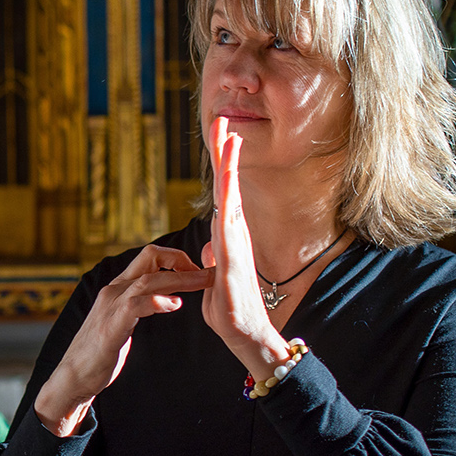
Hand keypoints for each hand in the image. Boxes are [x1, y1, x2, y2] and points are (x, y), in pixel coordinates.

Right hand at [33, 245, 211, 436]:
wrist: (73, 375)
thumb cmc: (100, 351)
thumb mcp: (120, 318)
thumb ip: (137, 304)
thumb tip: (162, 297)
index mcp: (118, 287)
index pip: (149, 256)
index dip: (176, 258)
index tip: (196, 273)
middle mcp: (114, 290)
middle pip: (150, 256)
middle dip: (182, 260)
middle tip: (207, 274)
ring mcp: (111, 306)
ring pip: (149, 279)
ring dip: (181, 279)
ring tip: (202, 283)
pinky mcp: (111, 326)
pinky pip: (136, 305)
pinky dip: (158, 301)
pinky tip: (174, 305)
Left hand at [200, 117, 291, 381]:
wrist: (246, 336)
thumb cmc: (230, 309)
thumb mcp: (213, 278)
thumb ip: (211, 258)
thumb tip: (209, 245)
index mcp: (227, 236)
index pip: (222, 192)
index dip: (221, 164)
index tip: (221, 135)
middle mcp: (234, 235)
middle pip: (228, 186)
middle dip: (225, 153)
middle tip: (223, 120)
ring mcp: (236, 246)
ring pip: (230, 199)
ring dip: (228, 169)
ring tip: (227, 138)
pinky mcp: (234, 263)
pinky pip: (229, 230)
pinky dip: (227, 206)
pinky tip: (226, 184)